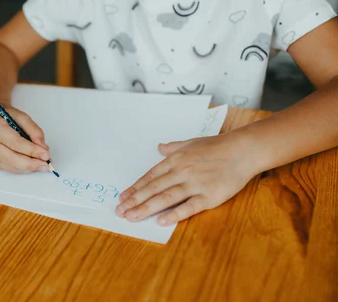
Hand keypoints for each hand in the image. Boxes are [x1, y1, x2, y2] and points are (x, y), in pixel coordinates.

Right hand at [0, 107, 50, 173]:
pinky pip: (7, 168)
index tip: (46, 155)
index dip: (32, 150)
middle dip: (30, 163)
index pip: (16, 143)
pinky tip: (30, 166)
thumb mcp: (22, 117)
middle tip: (45, 165)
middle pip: (11, 158)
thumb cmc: (6, 117)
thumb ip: (34, 131)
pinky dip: (20, 169)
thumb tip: (42, 148)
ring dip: (27, 168)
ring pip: (9, 166)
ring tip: (40, 165)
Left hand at [116, 133, 259, 225]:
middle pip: (153, 189)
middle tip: (120, 211)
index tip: (123, 198)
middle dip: (134, 201)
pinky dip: (174, 214)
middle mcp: (181, 171)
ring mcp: (194, 184)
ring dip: (146, 208)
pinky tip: (161, 220)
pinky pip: (188, 206)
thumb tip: (159, 147)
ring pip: (165, 198)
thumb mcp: (191, 142)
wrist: (243, 150)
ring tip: (132, 217)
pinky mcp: (209, 196)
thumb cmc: (217, 146)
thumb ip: (173, 147)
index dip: (135, 188)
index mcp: (175, 160)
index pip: (150, 177)